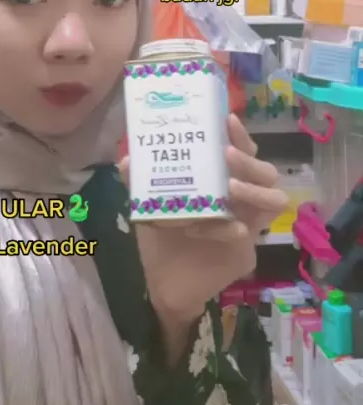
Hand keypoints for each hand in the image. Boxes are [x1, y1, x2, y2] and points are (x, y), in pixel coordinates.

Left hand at [120, 115, 287, 339]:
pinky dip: (227, 228)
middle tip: (227, 155)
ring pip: (275, 200)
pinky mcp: (245, 253)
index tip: (227, 119)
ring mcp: (249, 226)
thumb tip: (128, 158)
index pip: (243, 151)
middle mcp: (241, 200)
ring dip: (255, 190)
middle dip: (250, 160)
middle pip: (267, 172)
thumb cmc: (163, 239)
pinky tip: (201, 228)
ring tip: (230, 187)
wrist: (163, 285)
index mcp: (223, 181)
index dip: (240, 135)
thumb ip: (140, 181)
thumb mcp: (149, 205)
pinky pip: (249, 234)